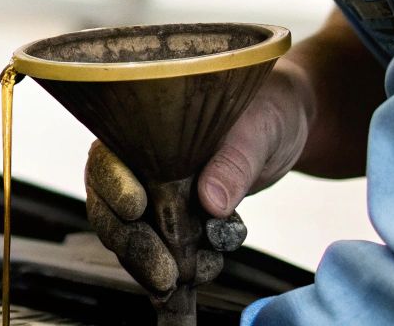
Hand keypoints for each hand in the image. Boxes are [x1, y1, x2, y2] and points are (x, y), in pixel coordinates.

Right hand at [84, 61, 314, 292]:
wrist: (285, 129)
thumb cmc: (268, 109)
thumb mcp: (257, 130)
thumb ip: (233, 162)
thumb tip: (210, 202)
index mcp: (142, 126)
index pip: (108, 158)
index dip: (113, 185)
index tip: (135, 208)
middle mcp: (139, 161)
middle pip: (112, 207)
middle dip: (134, 243)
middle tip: (164, 275)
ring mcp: (156, 193)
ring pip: (134, 234)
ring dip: (153, 263)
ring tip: (183, 284)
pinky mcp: (177, 218)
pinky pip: (165, 248)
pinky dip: (177, 268)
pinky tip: (198, 278)